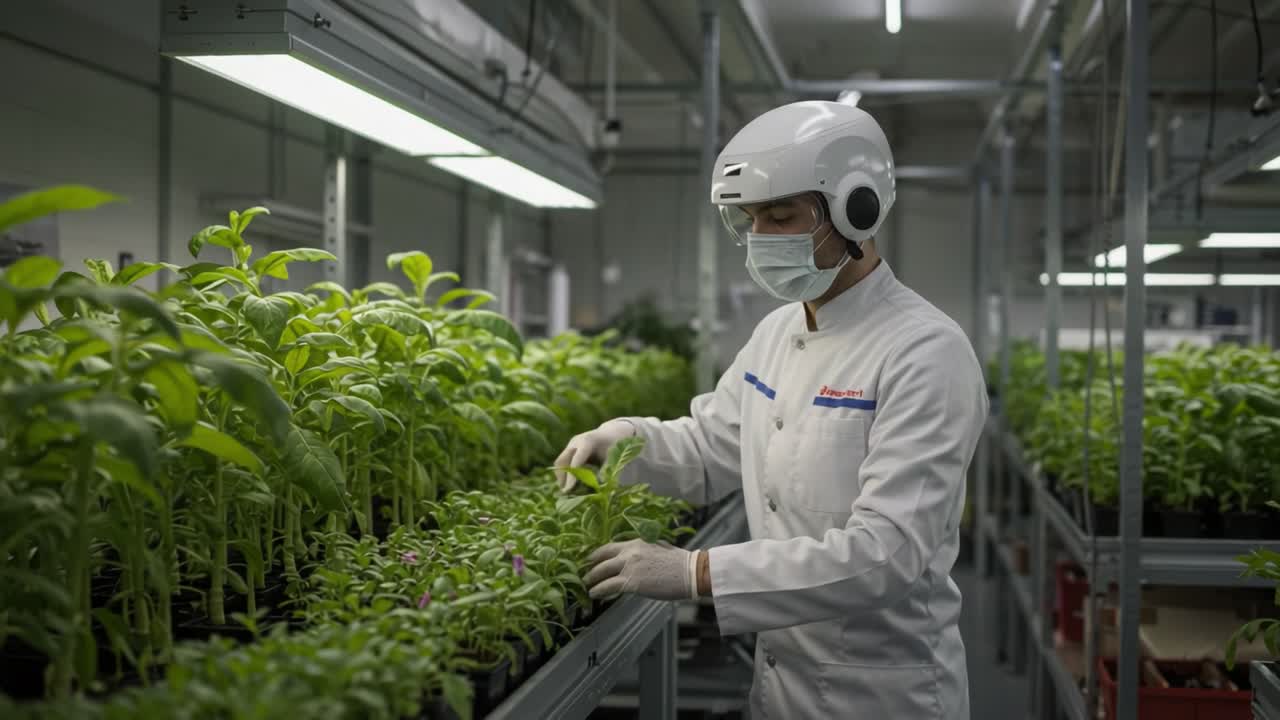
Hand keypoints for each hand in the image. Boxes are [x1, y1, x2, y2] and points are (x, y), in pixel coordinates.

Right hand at [553, 419, 635, 491]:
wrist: (612, 434)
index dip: (571, 476)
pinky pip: (563, 463)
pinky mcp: (569, 449)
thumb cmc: (615, 446)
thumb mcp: (612, 457)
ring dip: (562, 477)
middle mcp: (576, 442)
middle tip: (566, 493)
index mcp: (587, 442)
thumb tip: (598, 487)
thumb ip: (605, 470)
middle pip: (562, 461)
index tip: (568, 490)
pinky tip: (572, 484)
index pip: (576, 461)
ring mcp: (571, 445)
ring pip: (560, 463)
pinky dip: (565, 474)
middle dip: (563, 477)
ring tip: (569, 490)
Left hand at [583, 539, 697, 600]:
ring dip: (592, 580)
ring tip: (587, 587)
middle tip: (585, 575)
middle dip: (591, 568)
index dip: (597, 555)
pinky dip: (598, 591)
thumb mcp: (657, 549)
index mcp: (636, 543)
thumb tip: (636, 559)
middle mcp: (629, 552)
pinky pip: (608, 586)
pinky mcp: (632, 582)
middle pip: (602, 559)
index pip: (609, 547)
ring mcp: (630, 566)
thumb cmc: (679, 564)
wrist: (690, 572)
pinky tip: (594, 595)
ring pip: (602, 572)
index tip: (590, 560)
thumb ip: (643, 552)